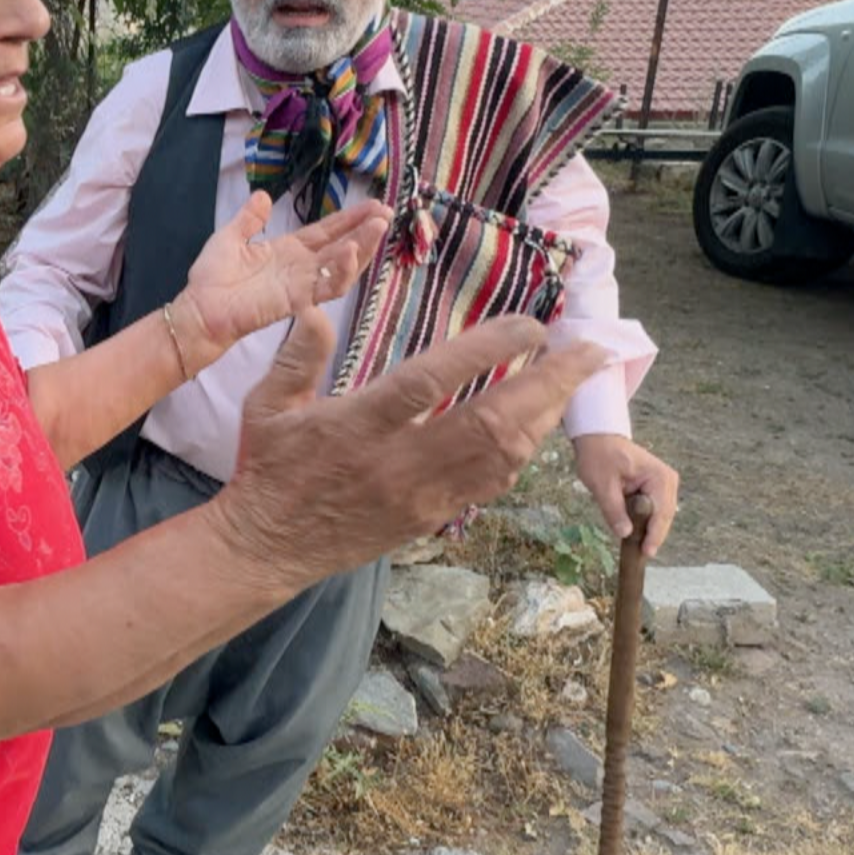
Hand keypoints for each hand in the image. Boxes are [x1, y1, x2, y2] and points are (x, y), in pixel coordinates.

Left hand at [179, 193, 388, 368]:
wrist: (200, 308)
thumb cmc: (212, 277)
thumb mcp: (230, 237)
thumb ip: (249, 219)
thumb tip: (263, 195)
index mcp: (288, 250)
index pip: (326, 232)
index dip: (349, 219)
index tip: (374, 204)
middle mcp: (300, 267)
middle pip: (342, 246)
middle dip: (365, 230)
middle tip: (386, 213)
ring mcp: (301, 284)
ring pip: (342, 266)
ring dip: (362, 247)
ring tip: (378, 227)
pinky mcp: (297, 300)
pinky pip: (326, 286)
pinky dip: (341, 270)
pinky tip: (352, 251)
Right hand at [215, 310, 610, 587]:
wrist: (269, 547)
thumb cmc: (267, 468)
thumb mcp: (265, 406)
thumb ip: (296, 356)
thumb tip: (316, 307)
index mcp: (355, 427)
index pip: (429, 383)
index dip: (484, 352)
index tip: (529, 324)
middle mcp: (397, 463)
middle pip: (491, 424)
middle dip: (548, 385)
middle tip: (588, 350)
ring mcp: (420, 496)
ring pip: (503, 458)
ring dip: (545, 415)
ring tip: (572, 378)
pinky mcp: (430, 518)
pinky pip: (492, 483)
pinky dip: (523, 448)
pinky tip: (537, 421)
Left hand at [572, 433, 678, 556]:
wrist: (597, 438)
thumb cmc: (599, 456)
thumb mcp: (602, 484)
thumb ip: (614, 509)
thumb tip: (625, 534)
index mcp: (659, 478)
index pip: (661, 513)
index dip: (654, 535)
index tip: (646, 552)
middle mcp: (668, 481)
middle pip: (664, 517)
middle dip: (653, 535)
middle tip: (639, 556)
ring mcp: (664, 485)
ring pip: (661, 516)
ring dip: (649, 530)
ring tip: (637, 549)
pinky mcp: (656, 489)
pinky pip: (654, 511)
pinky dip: (646, 522)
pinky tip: (636, 535)